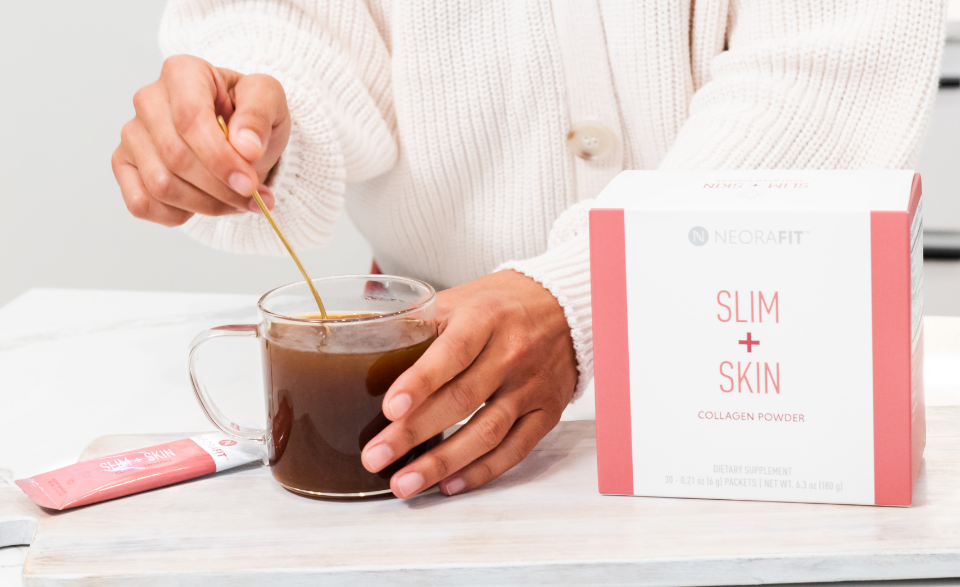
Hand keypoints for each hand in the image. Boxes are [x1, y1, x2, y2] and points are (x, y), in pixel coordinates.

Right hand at [112, 55, 289, 225]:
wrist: (239, 136)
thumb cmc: (249, 114)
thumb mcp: (269, 100)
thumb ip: (259, 115)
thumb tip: (245, 147)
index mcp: (182, 73)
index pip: (190, 120)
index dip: (220, 159)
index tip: (250, 183)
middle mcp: (148, 100)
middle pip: (176, 158)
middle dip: (220, 188)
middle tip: (253, 197)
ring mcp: (132, 134)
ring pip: (160, 185)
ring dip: (206, 205)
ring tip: (236, 201)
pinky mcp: (124, 165)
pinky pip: (141, 203)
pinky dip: (177, 215)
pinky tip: (203, 205)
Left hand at [361, 270, 578, 497]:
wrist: (564, 306)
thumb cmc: (498, 305)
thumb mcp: (459, 300)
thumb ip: (418, 323)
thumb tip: (362, 343)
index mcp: (485, 318)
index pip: (452, 353)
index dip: (421, 382)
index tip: (390, 408)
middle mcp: (512, 353)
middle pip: (462, 400)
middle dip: (414, 434)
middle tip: (376, 457)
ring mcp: (531, 386)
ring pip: (487, 433)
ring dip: (443, 463)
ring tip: (403, 482)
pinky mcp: (547, 412)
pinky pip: (515, 449)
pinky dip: (481, 471)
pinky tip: (449, 484)